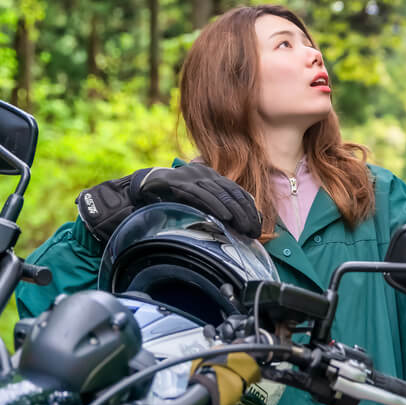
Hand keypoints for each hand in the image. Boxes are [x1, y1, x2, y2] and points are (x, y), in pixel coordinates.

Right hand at [130, 164, 260, 237]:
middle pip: (232, 193)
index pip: (237, 191)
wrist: (146, 182)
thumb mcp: (197, 198)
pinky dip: (215, 206)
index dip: (250, 208)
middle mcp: (205, 173)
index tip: (259, 225)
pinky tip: (225, 217)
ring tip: (245, 227)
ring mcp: (192, 176)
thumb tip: (237, 221)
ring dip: (235, 212)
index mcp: (212, 175)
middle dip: (246, 213)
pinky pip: (201, 195)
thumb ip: (214, 204)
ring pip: (220, 194)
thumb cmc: (173, 194)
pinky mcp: (180, 183)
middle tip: (254, 231)